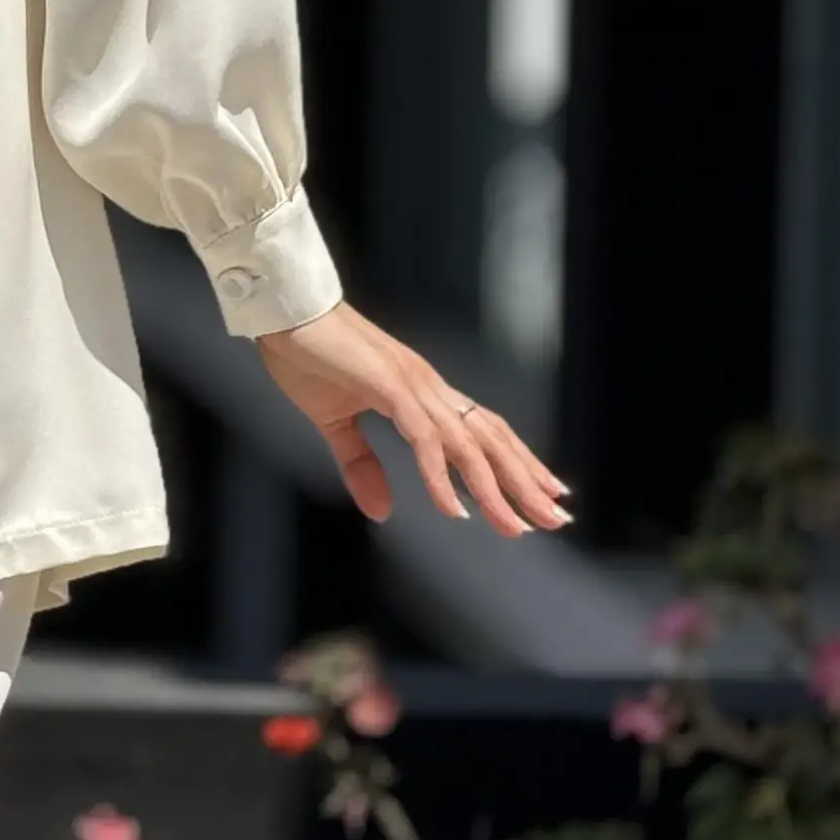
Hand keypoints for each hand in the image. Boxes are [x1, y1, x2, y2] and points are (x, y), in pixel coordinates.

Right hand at [255, 302, 571, 536]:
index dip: (518, 463)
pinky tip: (454, 509)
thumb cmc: (307, 356)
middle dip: (525, 482)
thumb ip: (360, 464)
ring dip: (495, 488)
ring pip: (467, 445)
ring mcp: (412, 386)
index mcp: (421, 393)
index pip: (483, 433)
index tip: (546, 493)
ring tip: (515, 525)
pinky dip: (441, 477)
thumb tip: (381, 512)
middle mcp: (429, 389)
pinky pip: (423, 440)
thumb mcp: (334, 423)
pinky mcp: (389, 387)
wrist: (282, 313)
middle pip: (490, 441)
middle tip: (557, 518)